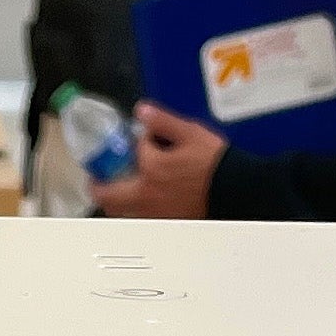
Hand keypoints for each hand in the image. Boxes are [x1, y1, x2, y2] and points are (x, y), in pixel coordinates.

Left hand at [94, 101, 224, 219]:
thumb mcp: (190, 133)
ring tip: (117, 190)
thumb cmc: (217, 165)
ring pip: (121, 212)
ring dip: (115, 200)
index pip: (135, 150)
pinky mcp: (167, 223)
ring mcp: (156, 214)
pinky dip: (135, 211)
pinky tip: (145, 202)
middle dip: (99, 185)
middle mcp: (147, 196)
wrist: (238, 191)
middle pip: (108, 197)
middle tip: (98, 178)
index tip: (149, 137)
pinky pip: (140, 220)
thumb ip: (163, 122)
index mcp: (151, 170)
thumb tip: (142, 112)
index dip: (140, 140)